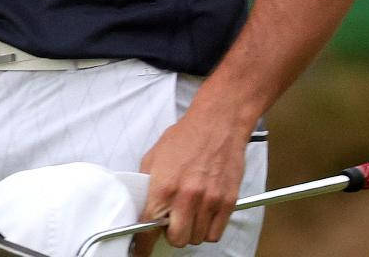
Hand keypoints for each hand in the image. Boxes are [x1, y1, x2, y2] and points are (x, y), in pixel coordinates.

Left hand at [131, 107, 248, 251]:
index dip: (143, 243)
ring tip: (189, 215)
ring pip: (197, 238)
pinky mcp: (227, 201)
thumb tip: (142, 209)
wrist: (217, 123)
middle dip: (171, 235)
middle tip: (171, 225)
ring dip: (191, 232)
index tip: (141, 250)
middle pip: (177, 239)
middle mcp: (187, 196)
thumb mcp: (153, 158)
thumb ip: (147, 187)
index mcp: (163, 186)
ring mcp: (209, 200)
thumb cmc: (186, 137)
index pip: (149, 227)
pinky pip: (216, 233)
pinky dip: (209, 230)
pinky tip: (204, 215)